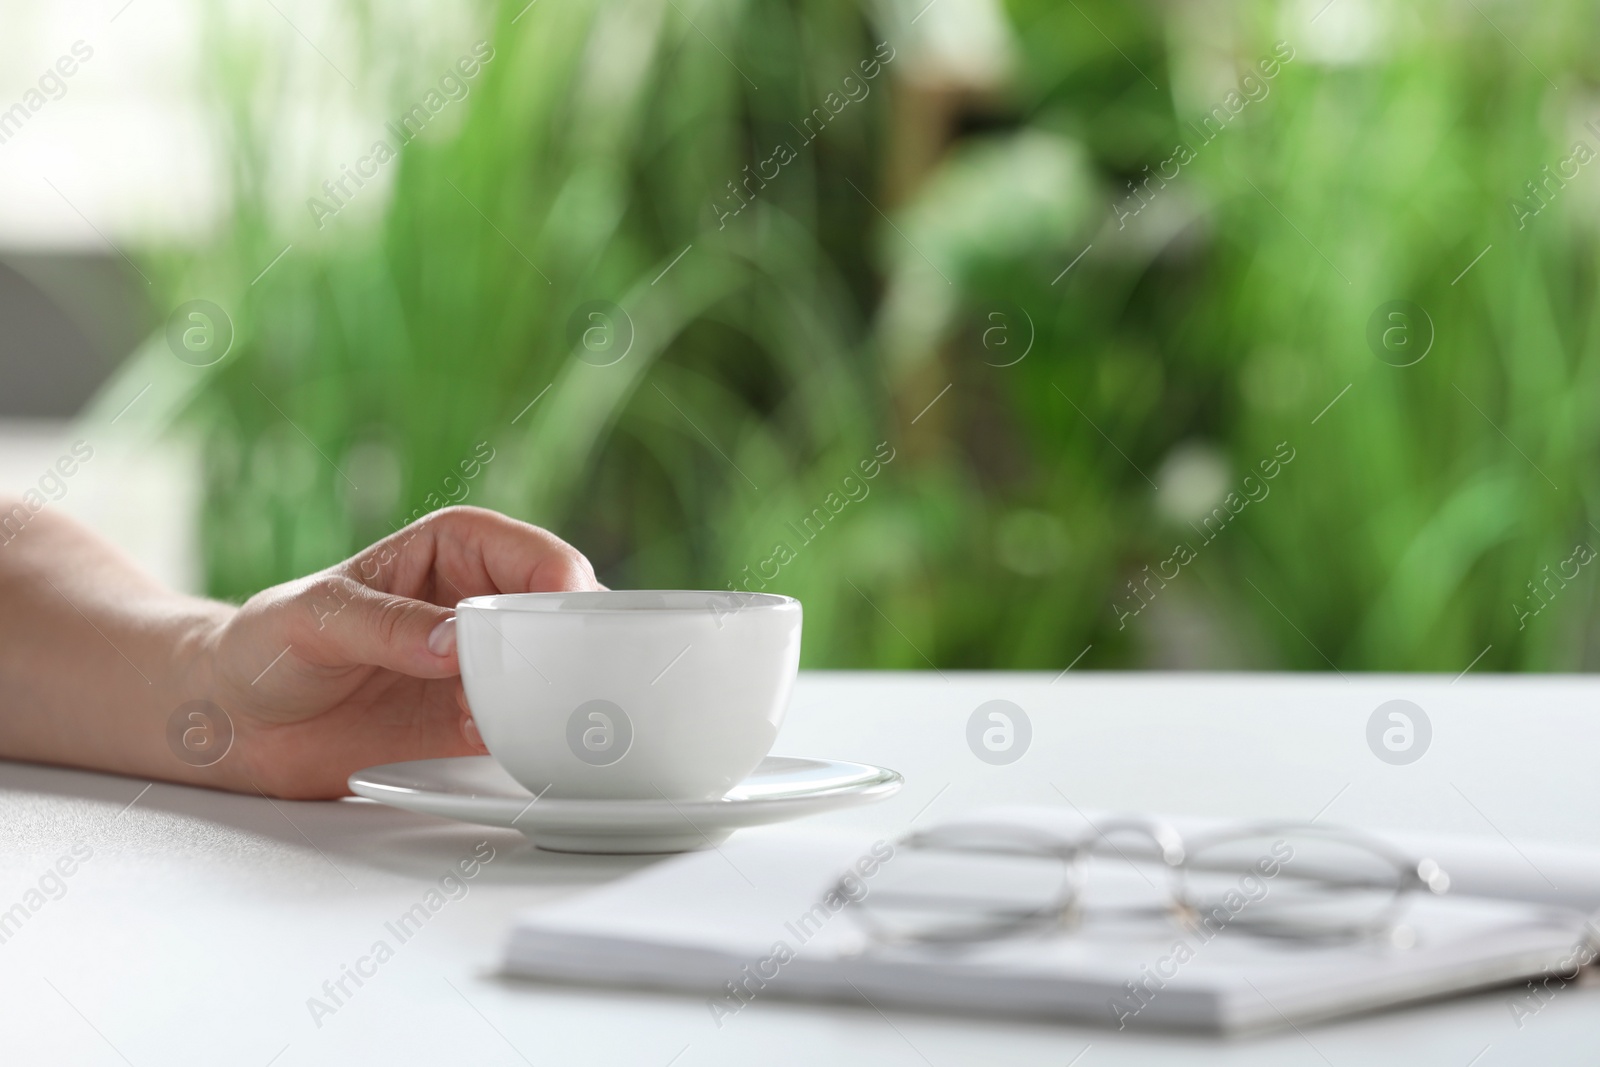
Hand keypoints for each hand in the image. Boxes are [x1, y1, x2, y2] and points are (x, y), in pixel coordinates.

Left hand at [203, 507, 601, 797]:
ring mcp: (485, 666)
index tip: (565, 616)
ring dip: (554, 695)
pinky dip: (528, 737)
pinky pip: (524, 727)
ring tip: (536, 714)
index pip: (535, 554)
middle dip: (571, 644)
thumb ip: (387, 624)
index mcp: (458, 548)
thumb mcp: (317, 618)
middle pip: (560, 616)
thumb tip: (455, 643)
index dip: (562, 581)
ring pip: (553, 674)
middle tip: (561, 675)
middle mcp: (483, 603)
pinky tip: (508, 742)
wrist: (241, 722)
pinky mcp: (477, 721)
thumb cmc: (268, 643)